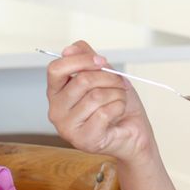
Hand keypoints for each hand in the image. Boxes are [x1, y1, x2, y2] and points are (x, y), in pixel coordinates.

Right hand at [46, 40, 154, 161]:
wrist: (133, 132)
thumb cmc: (116, 104)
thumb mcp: (102, 74)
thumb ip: (85, 58)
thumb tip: (68, 49)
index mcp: (56, 92)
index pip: (56, 69)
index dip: (81, 60)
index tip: (102, 61)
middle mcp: (56, 110)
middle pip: (82, 80)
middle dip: (109, 78)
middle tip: (120, 83)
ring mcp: (67, 127)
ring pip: (96, 96)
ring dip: (117, 94)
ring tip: (119, 100)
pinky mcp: (83, 140)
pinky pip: (104, 113)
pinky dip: (119, 108)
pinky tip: (118, 113)